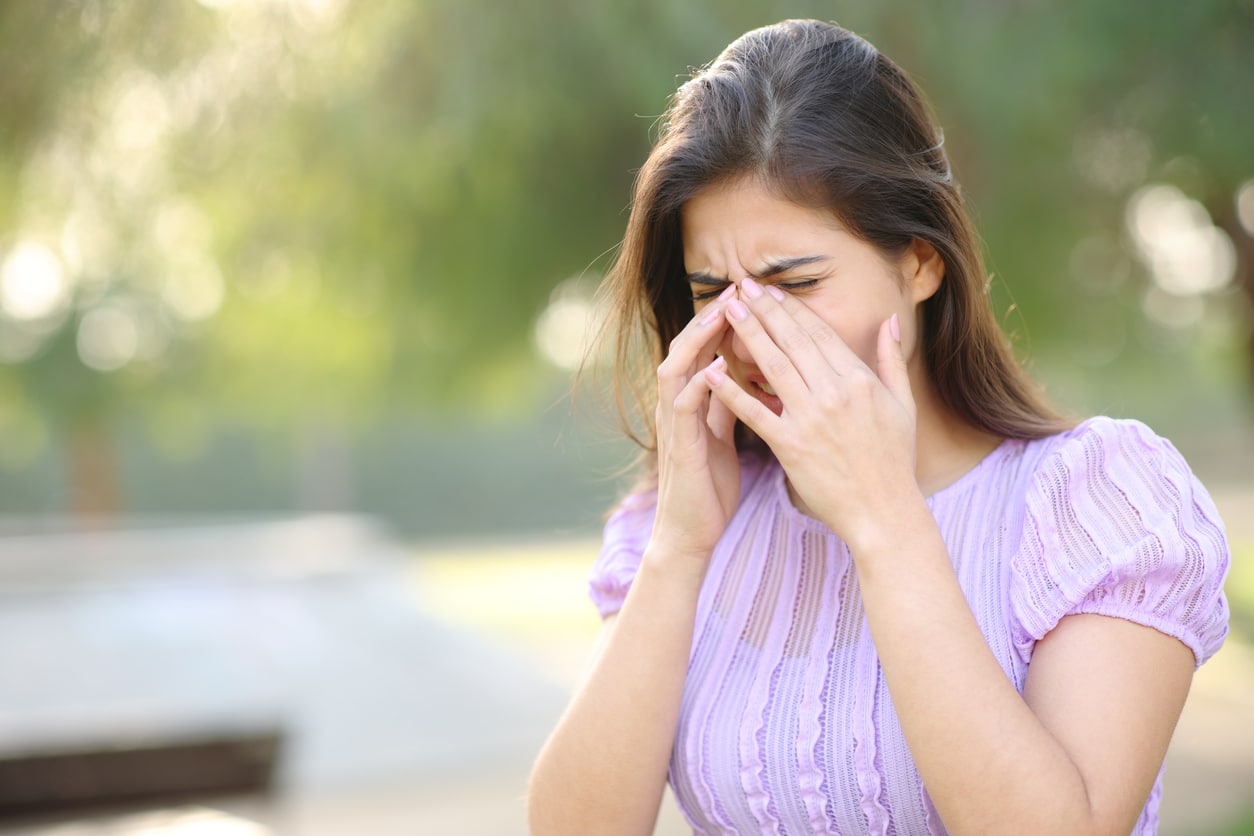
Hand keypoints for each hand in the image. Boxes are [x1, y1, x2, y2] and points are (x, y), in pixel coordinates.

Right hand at [650, 287, 741, 562]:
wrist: (691, 533)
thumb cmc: (711, 485)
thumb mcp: (724, 434)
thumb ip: (730, 402)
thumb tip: (748, 372)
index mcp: (692, 401)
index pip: (705, 348)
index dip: (726, 320)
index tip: (753, 293)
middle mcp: (677, 405)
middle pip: (688, 347)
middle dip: (711, 317)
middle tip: (737, 288)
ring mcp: (674, 425)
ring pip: (677, 368)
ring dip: (698, 341)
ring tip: (721, 315)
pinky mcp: (678, 448)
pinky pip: (682, 409)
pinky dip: (697, 386)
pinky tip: (715, 369)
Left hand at [704, 278, 918, 549]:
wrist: (884, 512)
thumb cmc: (895, 460)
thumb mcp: (902, 404)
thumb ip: (891, 359)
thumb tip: (890, 321)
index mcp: (859, 380)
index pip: (819, 334)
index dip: (792, 309)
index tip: (771, 290)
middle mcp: (835, 393)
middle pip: (792, 341)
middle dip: (764, 310)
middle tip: (740, 287)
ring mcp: (811, 419)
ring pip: (772, 366)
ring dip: (748, 334)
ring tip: (727, 311)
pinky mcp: (791, 447)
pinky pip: (756, 413)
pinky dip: (733, 391)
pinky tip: (713, 370)